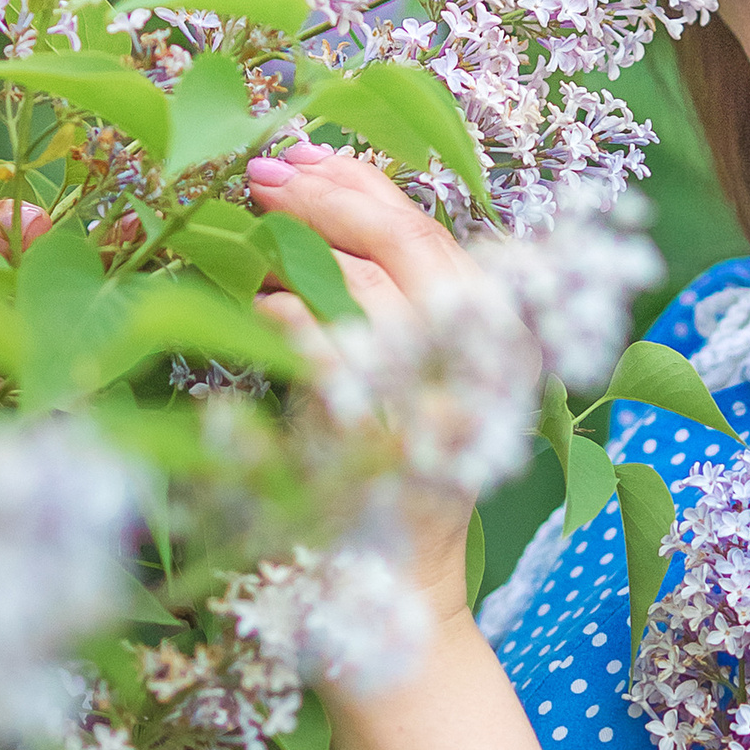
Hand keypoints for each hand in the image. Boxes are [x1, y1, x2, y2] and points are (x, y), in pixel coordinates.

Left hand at [245, 141, 479, 615]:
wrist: (404, 597)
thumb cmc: (391, 482)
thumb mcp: (411, 376)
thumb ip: (389, 292)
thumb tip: (327, 188)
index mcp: (501, 336)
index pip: (433, 230)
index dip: (366, 182)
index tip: (304, 152)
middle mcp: (489, 362)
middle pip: (407, 242)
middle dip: (327, 197)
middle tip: (262, 175)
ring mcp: (442, 399)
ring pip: (367, 283)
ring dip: (295, 248)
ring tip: (248, 234)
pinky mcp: (389, 439)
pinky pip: (328, 345)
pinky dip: (284, 311)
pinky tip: (255, 302)